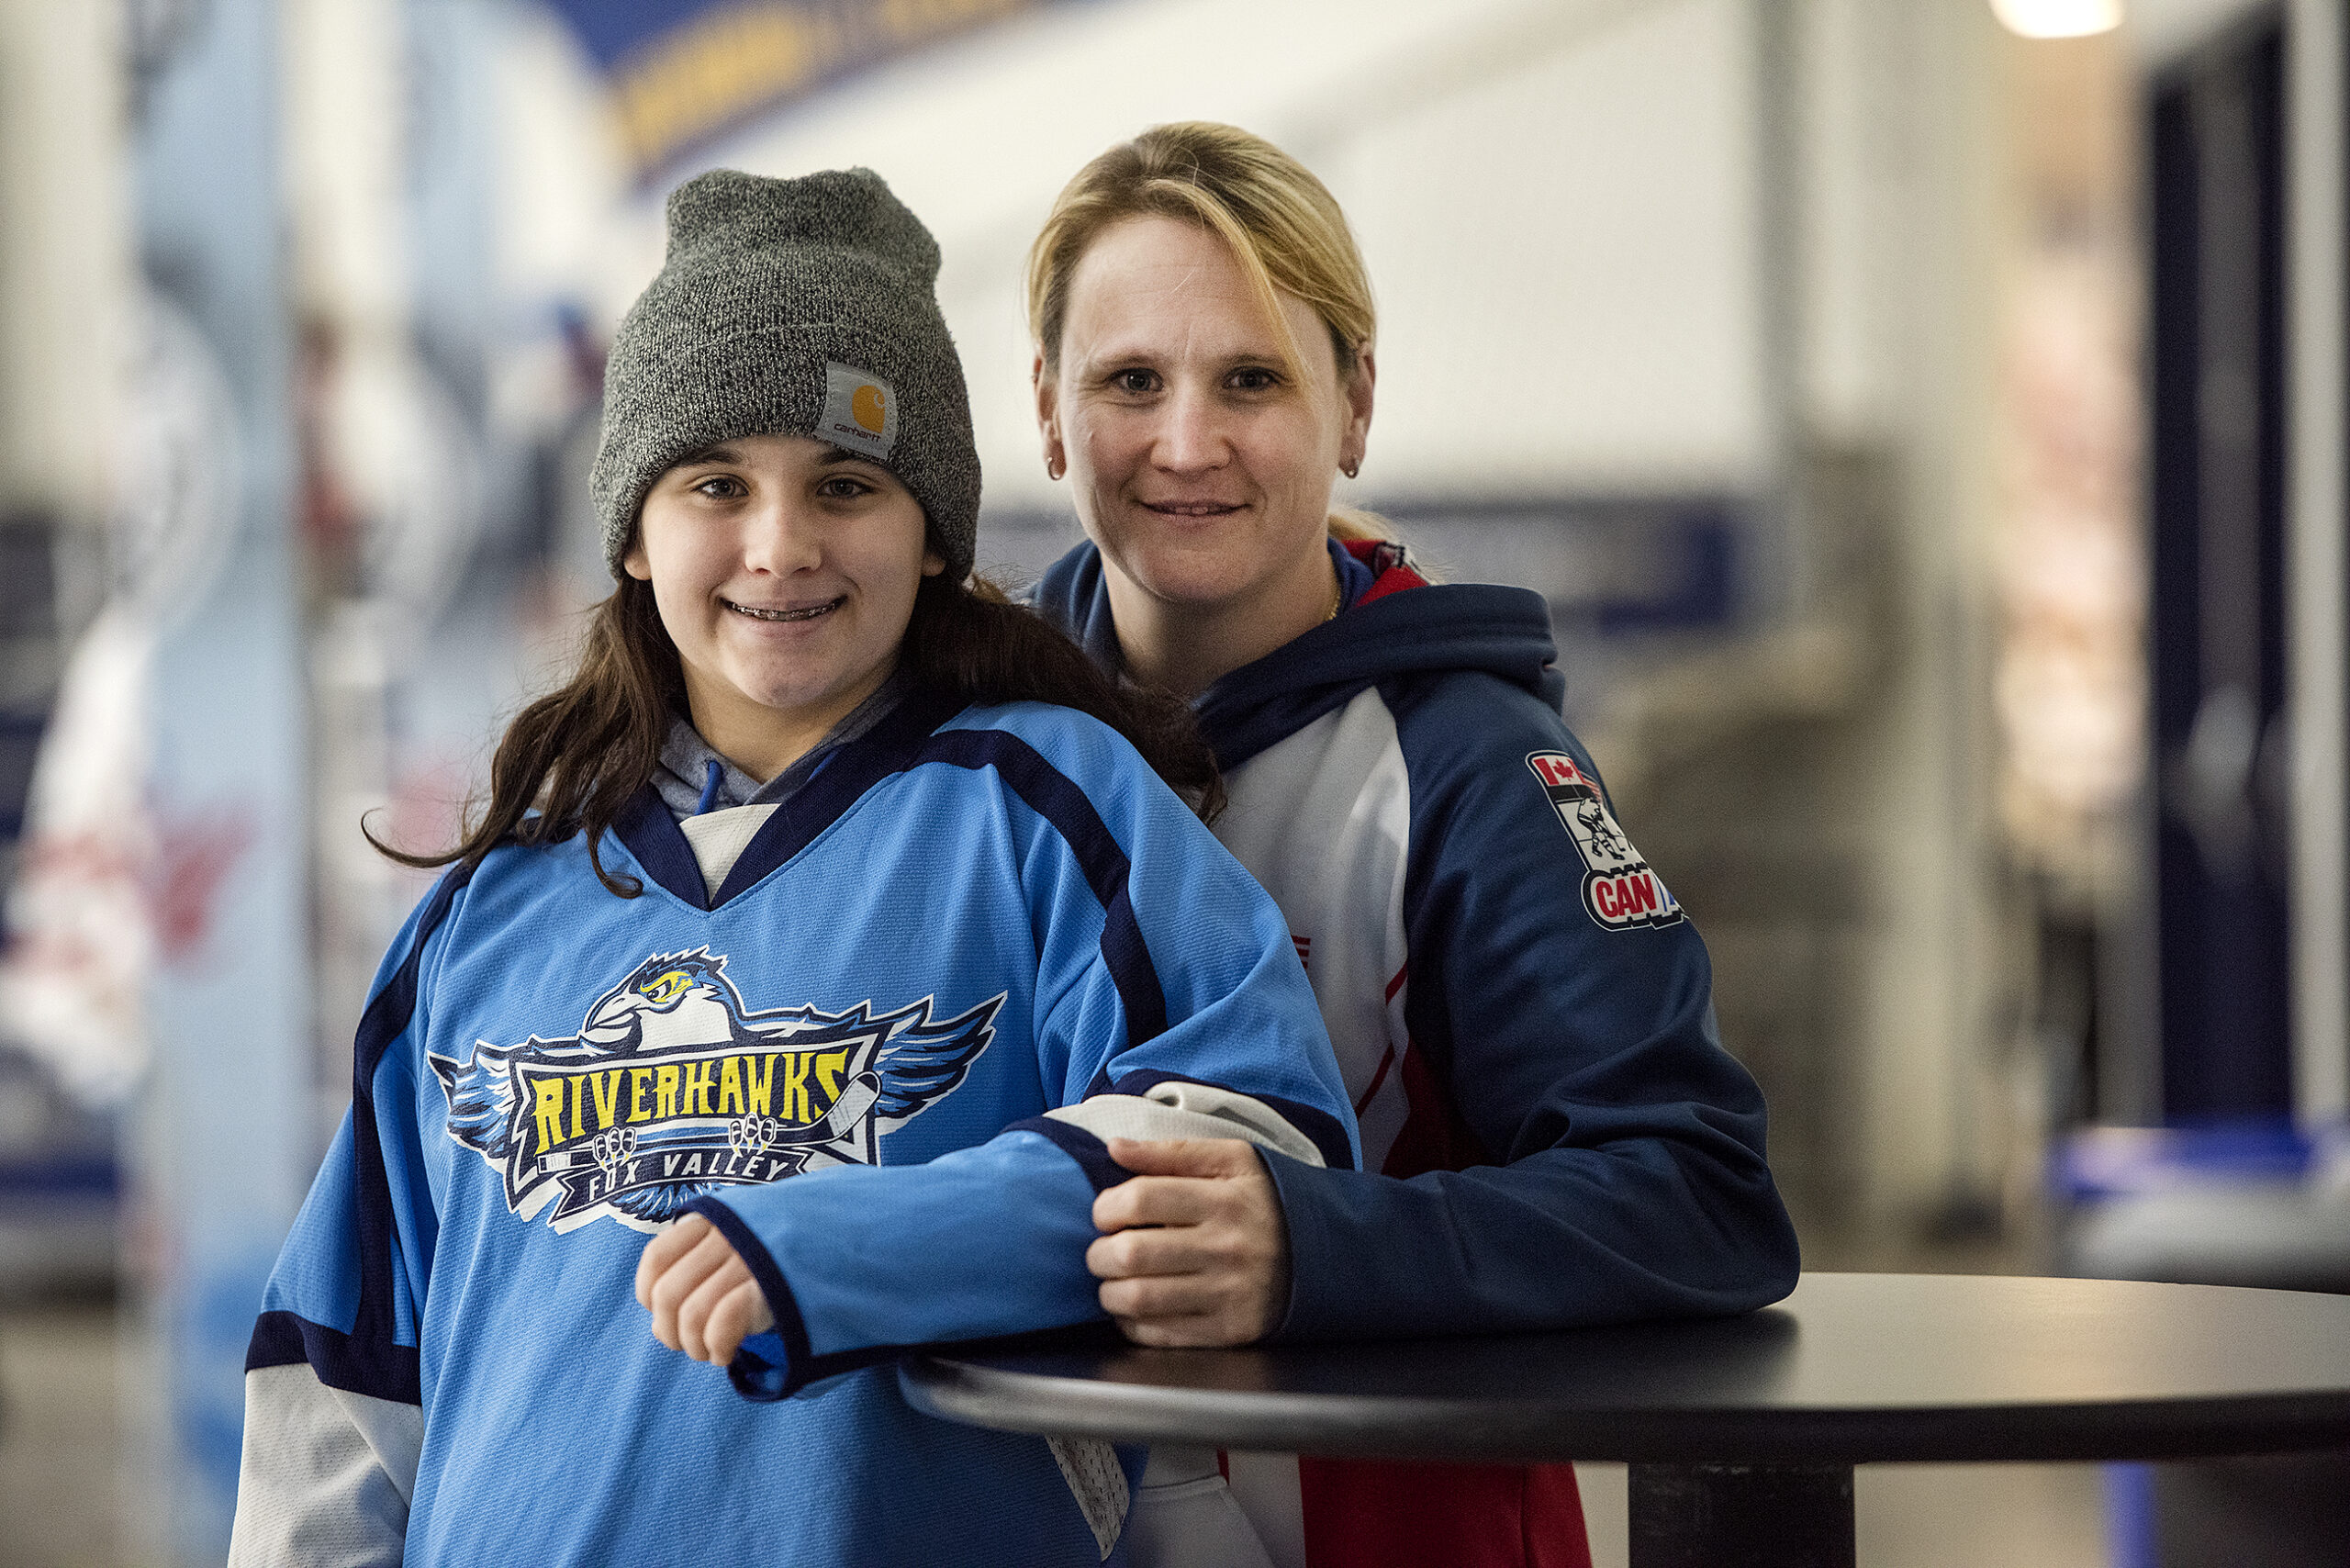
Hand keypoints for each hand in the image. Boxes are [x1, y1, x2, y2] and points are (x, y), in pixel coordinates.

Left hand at [634, 1213, 775, 1365]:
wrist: (839, 1242)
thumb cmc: (773, 1258)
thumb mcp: (729, 1256)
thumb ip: (691, 1282)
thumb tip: (659, 1330)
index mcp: (710, 1222)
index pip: (655, 1257)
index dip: (648, 1292)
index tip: (664, 1313)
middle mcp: (726, 1237)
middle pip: (668, 1293)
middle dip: (670, 1331)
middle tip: (689, 1344)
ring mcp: (748, 1260)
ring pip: (692, 1314)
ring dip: (694, 1345)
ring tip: (710, 1351)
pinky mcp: (769, 1287)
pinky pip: (722, 1323)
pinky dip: (717, 1347)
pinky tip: (727, 1353)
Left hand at [1086, 1137, 1290, 1347]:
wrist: (1328, 1253)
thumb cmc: (1268, 1201)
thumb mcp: (1233, 1160)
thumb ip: (1172, 1152)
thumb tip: (1115, 1147)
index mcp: (1224, 1200)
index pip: (1140, 1199)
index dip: (1106, 1206)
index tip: (1106, 1212)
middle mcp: (1227, 1249)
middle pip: (1132, 1253)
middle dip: (1099, 1254)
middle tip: (1102, 1250)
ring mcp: (1228, 1294)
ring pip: (1139, 1298)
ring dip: (1109, 1291)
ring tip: (1113, 1280)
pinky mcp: (1229, 1331)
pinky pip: (1161, 1334)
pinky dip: (1132, 1323)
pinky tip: (1135, 1307)